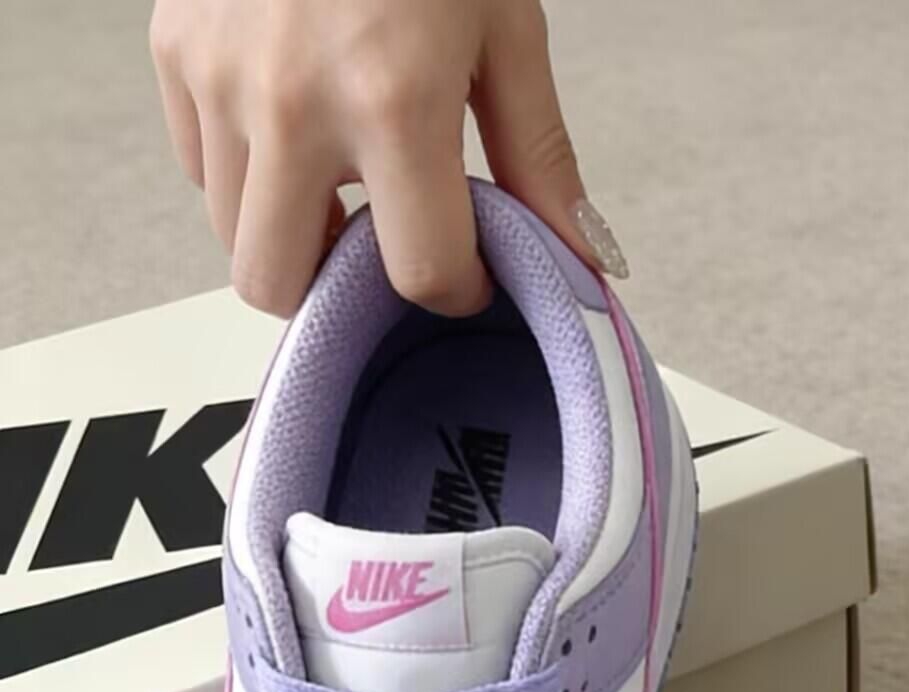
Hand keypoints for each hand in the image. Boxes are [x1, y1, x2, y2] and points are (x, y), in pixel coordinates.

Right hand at [149, 0, 627, 318]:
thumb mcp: (507, 29)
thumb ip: (539, 157)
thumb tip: (581, 262)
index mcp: (390, 101)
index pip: (418, 272)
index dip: (456, 288)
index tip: (470, 270)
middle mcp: (289, 103)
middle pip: (279, 284)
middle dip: (335, 292)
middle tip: (382, 246)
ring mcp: (218, 76)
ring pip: (232, 236)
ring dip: (289, 233)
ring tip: (343, 178)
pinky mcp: (173, 47)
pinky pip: (199, 165)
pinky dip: (246, 171)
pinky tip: (296, 123)